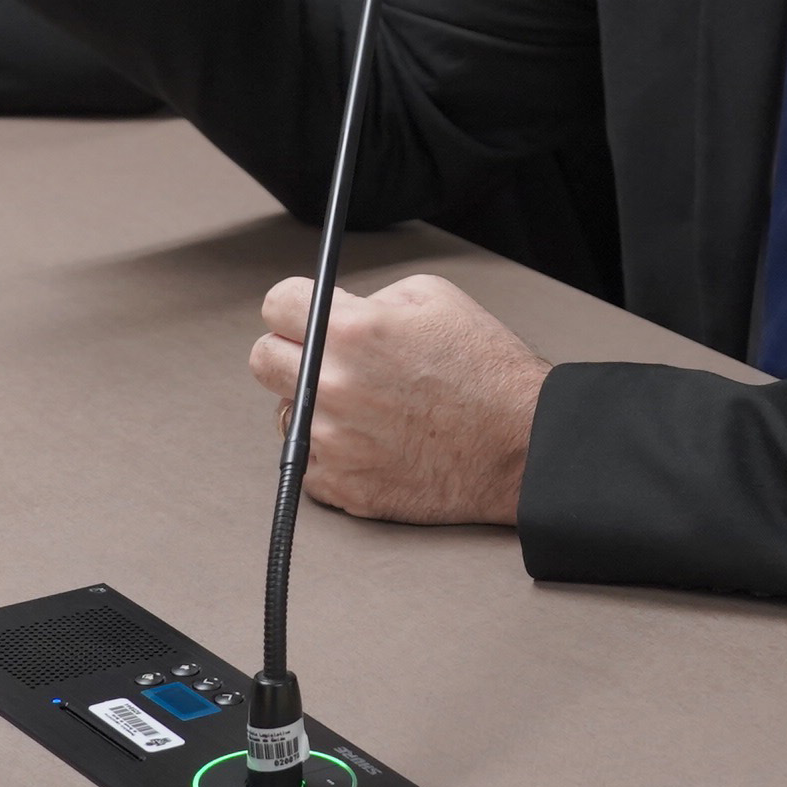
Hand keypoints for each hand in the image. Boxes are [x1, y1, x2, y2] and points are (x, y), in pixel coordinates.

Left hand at [247, 275, 550, 526]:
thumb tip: (333, 312)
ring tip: (364, 408)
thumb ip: (370, 299)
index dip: (292, 306)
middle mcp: (334, 386)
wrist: (523, 447)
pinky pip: (308, 463)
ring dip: (313, 407)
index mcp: (353, 331)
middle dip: (289, 352)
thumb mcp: (433, 298)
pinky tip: (371, 443)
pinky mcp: (343, 488)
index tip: (300, 316)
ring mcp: (334, 442)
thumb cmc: (487, 372)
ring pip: (285, 414)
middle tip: (321, 359)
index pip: (276, 304)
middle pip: (263, 359)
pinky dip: (332, 454)